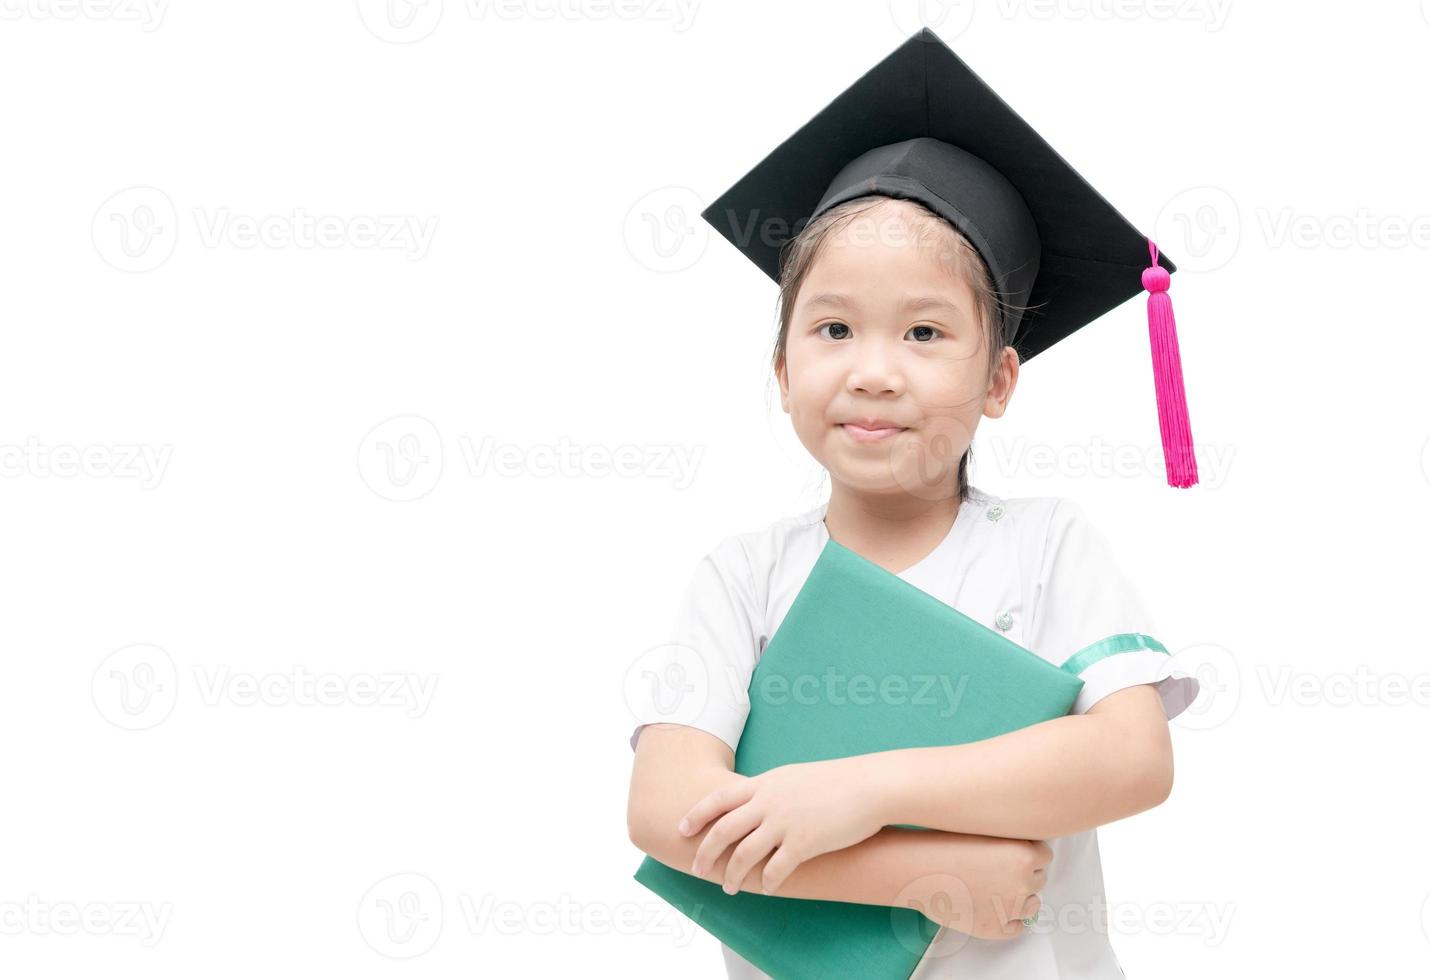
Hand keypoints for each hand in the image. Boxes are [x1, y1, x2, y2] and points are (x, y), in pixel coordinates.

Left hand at [677, 756, 886, 895]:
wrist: (868, 786)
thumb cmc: (835, 781)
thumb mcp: (794, 777)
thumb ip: (771, 790)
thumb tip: (756, 802)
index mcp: (764, 784)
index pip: (719, 798)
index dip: (697, 814)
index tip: (681, 828)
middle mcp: (768, 802)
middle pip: (724, 829)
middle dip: (706, 852)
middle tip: (696, 868)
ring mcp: (784, 822)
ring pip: (744, 854)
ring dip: (733, 874)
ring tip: (729, 887)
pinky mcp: (803, 843)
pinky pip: (776, 869)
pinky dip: (767, 882)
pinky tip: (766, 889)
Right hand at [915, 834, 1051, 941]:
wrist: (917, 871)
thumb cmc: (942, 846)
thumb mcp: (983, 830)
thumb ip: (1009, 840)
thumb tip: (1023, 847)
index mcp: (1023, 854)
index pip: (1045, 854)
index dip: (1027, 852)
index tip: (1011, 852)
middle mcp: (1023, 882)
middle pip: (1039, 878)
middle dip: (1023, 874)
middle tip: (996, 869)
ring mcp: (1011, 908)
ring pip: (1032, 903)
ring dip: (1020, 897)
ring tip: (994, 888)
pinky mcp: (997, 928)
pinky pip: (1018, 927)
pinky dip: (1010, 919)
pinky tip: (993, 906)